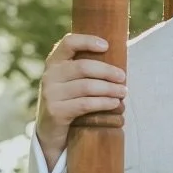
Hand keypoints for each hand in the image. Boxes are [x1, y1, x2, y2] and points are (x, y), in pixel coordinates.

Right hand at [37, 32, 125, 163]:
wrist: (50, 131)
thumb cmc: (68, 101)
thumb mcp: (70, 81)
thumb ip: (84, 69)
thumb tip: (118, 60)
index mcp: (54, 62)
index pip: (68, 43)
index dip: (87, 41)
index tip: (106, 45)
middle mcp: (49, 75)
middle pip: (83, 67)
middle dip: (107, 71)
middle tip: (123, 77)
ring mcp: (50, 93)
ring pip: (87, 86)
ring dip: (109, 89)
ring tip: (123, 92)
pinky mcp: (56, 111)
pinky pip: (85, 104)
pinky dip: (104, 103)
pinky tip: (114, 103)